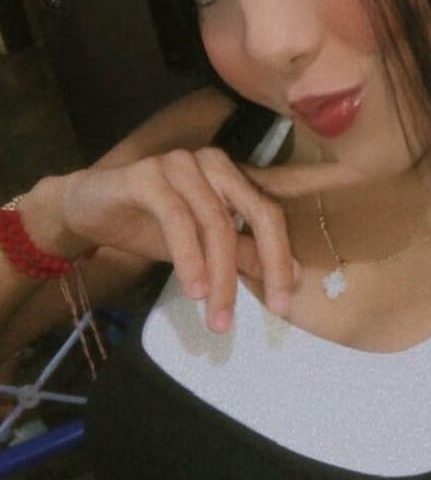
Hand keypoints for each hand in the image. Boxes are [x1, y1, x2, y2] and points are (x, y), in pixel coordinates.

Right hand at [53, 148, 359, 330]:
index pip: (270, 213)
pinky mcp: (147, 174)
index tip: (284, 304)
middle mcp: (213, 162)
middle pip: (255, 211)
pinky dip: (189, 257)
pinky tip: (193, 289)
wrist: (88, 210)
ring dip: (219, 275)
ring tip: (217, 317)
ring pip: (215, 221)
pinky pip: (177, 218)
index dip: (281, 257)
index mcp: (233, 175)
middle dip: (264, 266)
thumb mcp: (203, 247)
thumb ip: (244, 254)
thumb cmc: (150, 224)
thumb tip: (294, 275)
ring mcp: (181, 163)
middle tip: (267, 311)